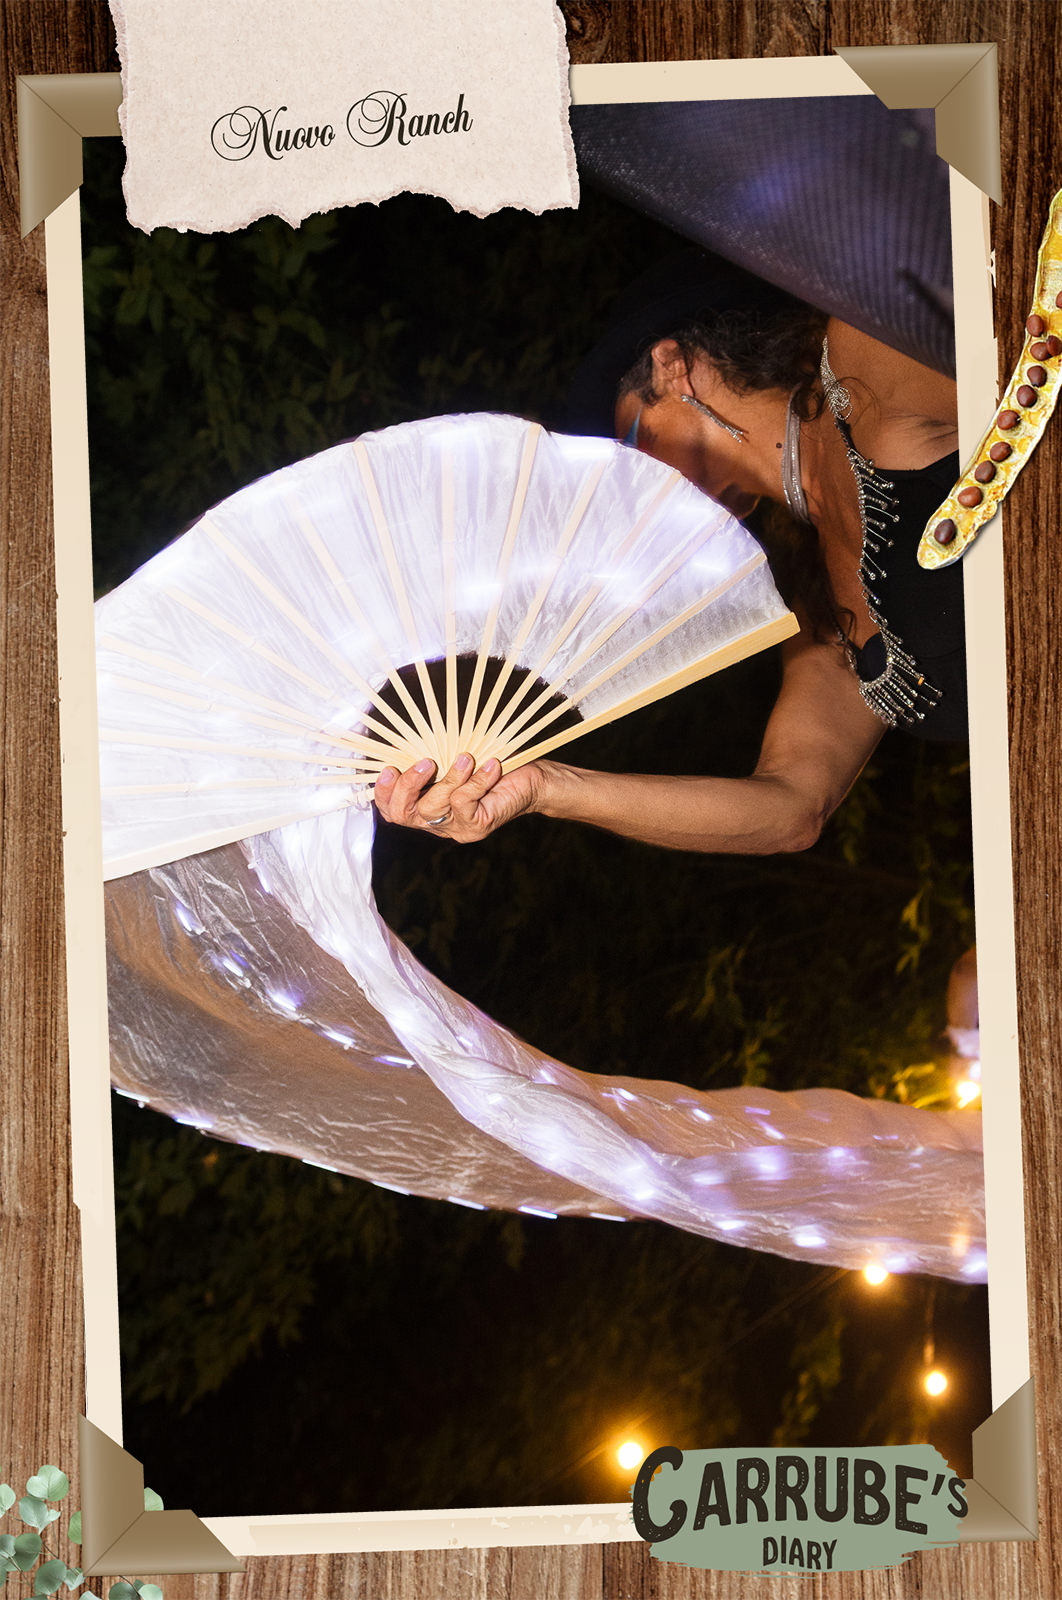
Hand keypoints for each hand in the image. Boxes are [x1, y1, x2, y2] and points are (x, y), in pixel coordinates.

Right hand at [372, 753, 541, 841]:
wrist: (533, 780)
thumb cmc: (491, 762)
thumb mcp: (454, 756)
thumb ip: (431, 754)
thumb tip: (404, 737)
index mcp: (426, 807)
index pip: (392, 810)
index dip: (384, 793)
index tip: (388, 769)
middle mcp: (437, 823)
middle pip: (404, 814)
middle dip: (408, 786)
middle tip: (426, 762)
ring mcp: (456, 828)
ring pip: (434, 807)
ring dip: (448, 779)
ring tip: (466, 757)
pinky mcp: (476, 826)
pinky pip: (464, 803)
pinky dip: (476, 780)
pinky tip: (491, 765)